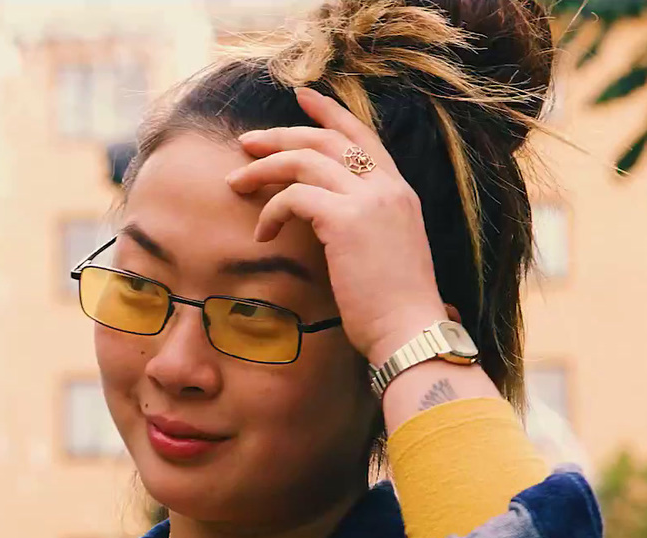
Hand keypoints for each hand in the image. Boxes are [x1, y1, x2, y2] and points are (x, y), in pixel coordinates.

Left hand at [225, 87, 447, 364]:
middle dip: (281, 136)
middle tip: (246, 143)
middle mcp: (387, 187)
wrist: (410, 332)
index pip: (362, 135)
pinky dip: (271, 211)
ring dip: (263, 169)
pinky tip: (261, 234)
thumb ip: (362, 223)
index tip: (302, 96)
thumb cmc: (393, 306)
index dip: (330, 113)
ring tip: (235, 183)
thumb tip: (324, 217)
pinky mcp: (345, 220)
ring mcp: (369, 200)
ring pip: (304, 160)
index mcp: (399, 191)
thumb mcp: (384, 251)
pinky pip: (294, 197)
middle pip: (325, 140)